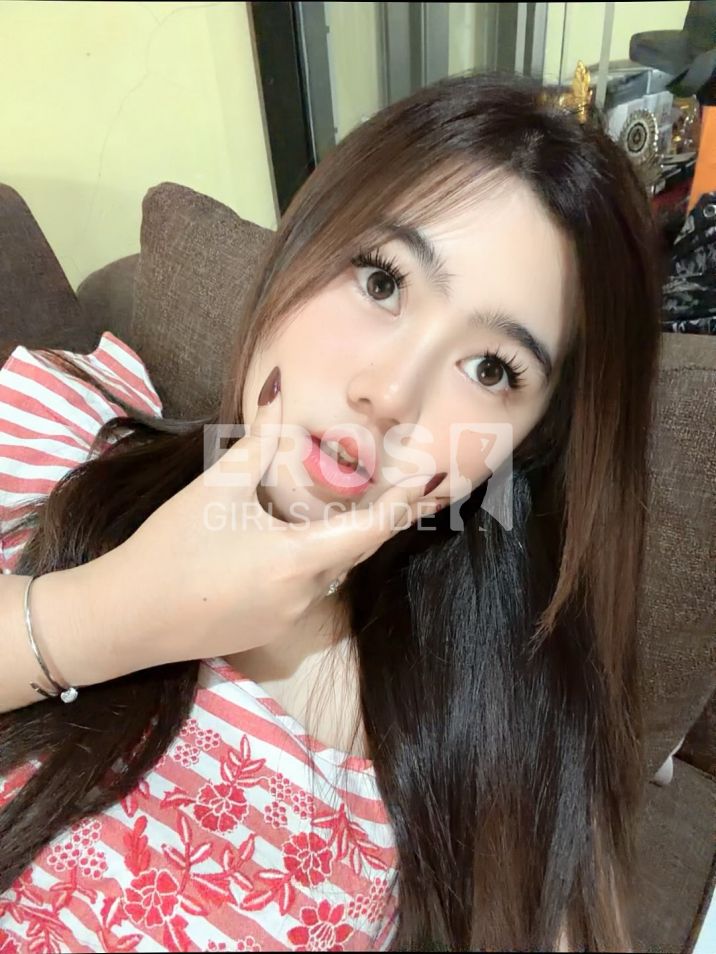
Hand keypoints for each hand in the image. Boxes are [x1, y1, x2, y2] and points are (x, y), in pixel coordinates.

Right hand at [102, 366, 445, 672]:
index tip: (434, 478)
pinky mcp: (268, 631)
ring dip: (341, 539)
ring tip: (350, 505)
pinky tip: (290, 540)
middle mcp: (306, 596)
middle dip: (383, 517)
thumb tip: (278, 386)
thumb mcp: (216, 488)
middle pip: (357, 550)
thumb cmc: (170, 548)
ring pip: (330, 570)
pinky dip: (312, 561)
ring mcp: (289, 620)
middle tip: (407, 485)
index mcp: (299, 560)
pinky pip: (305, 590)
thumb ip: (258, 439)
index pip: (372, 530)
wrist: (124, 618)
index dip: (407, 503)